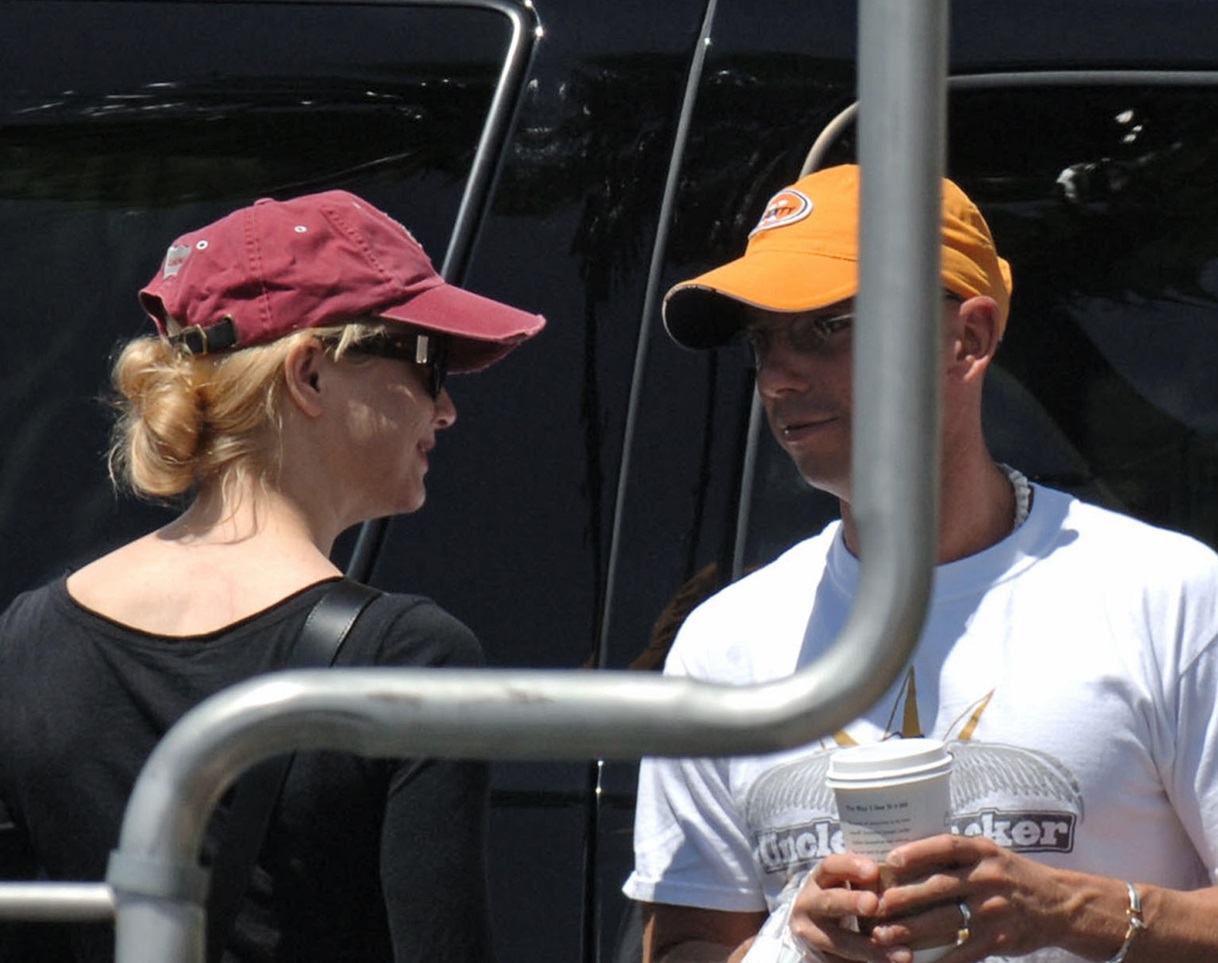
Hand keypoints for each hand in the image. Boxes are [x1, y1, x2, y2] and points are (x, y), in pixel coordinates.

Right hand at [784, 852, 891, 961]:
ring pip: (839, 942)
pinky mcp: (817, 959)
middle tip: (873, 904)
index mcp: (817, 880)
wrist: (811, 930)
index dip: (849, 866)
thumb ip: (864, 880)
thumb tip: (900, 872)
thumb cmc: (841, 898)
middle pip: (829, 902)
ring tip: (903, 955)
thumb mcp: (844, 884)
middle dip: (850, 903)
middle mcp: (808, 906)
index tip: (874, 870)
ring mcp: (810, 935)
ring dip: (870, 948)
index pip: (829, 866)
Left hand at [863, 833, 1071, 960]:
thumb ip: (954, 856)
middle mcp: (989, 878)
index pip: (947, 846)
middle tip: (875, 906)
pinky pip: (964, 952)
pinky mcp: (999, 939)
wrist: (1059, 904)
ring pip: (946, 922)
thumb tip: (899, 858)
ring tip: (882, 936)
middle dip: (904, 898)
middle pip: (940, 887)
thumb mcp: (988, 854)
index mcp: (983, 851)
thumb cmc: (1009, 875)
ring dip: (911, 931)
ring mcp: (995, 911)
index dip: (918, 852)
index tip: (890, 860)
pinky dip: (938, 961)